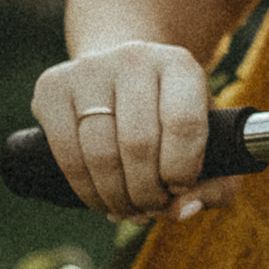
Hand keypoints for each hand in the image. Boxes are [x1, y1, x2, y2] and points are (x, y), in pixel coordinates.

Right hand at [30, 41, 240, 220]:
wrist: (121, 75)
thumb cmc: (172, 117)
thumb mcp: (210, 142)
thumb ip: (216, 183)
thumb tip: (181, 210)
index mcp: (180, 65)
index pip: (184, 124)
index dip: (182, 170)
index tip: (179, 187)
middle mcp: (134, 57)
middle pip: (138, 144)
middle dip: (147, 193)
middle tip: (151, 207)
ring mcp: (90, 69)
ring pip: (100, 154)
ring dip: (116, 198)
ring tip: (128, 208)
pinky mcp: (53, 86)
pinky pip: (66, 153)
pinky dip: (84, 189)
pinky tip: (100, 198)